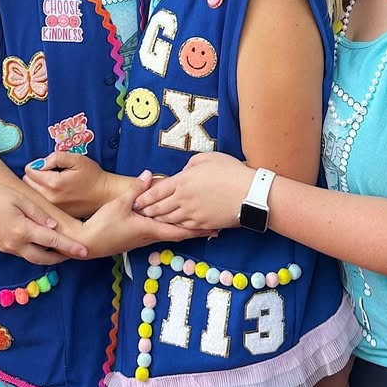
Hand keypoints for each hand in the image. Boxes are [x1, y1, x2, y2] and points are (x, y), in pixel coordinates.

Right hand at [0, 181, 88, 264]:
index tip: (85, 251)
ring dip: (48, 257)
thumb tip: (54, 226)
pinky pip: (22, 253)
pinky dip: (35, 252)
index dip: (70, 247)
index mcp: (22, 230)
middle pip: (44, 258)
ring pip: (32, 258)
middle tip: (75, 253)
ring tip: (61, 250)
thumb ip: (37, 213)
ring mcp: (6, 247)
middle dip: (61, 257)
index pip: (53, 241)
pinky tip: (40, 244)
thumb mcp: (17, 198)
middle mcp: (15, 244)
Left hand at [24, 151, 123, 217]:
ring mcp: (53, 208)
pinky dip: (43, 197)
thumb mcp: (77, 159)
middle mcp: (50, 198)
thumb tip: (40, 163)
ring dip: (37, 187)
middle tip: (47, 172)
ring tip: (51, 183)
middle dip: (33, 176)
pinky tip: (55, 193)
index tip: (45, 165)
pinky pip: (41, 204)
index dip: (35, 165)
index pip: (29, 172)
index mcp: (53, 183)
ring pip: (32, 195)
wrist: (105, 194)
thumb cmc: (92, 175)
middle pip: (27, 184)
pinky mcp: (56, 214)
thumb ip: (56, 157)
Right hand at [82, 174, 214, 257]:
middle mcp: (151, 236)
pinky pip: (160, 233)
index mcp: (150, 228)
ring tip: (201, 225)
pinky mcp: (138, 238)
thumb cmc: (104, 225)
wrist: (89, 243)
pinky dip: (172, 228)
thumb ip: (136, 190)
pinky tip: (174, 223)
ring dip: (186, 230)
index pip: (179, 230)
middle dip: (197, 231)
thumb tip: (149, 174)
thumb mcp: (119, 205)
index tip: (213, 227)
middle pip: (179, 233)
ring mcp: (145, 238)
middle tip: (216, 227)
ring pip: (170, 233)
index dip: (197, 229)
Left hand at [132, 151, 253, 230]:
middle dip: (147, 211)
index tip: (136, 201)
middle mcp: (184, 199)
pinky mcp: (203, 225)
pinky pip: (184, 228)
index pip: (157, 191)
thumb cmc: (231, 171)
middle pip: (160, 208)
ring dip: (158, 221)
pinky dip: (175, 228)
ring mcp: (193, 214)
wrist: (250, 194)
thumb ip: (192, 164)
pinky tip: (171, 227)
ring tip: (151, 221)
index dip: (145, 197)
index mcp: (183, 181)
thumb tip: (185, 171)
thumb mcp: (208, 158)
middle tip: (139, 214)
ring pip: (170, 220)